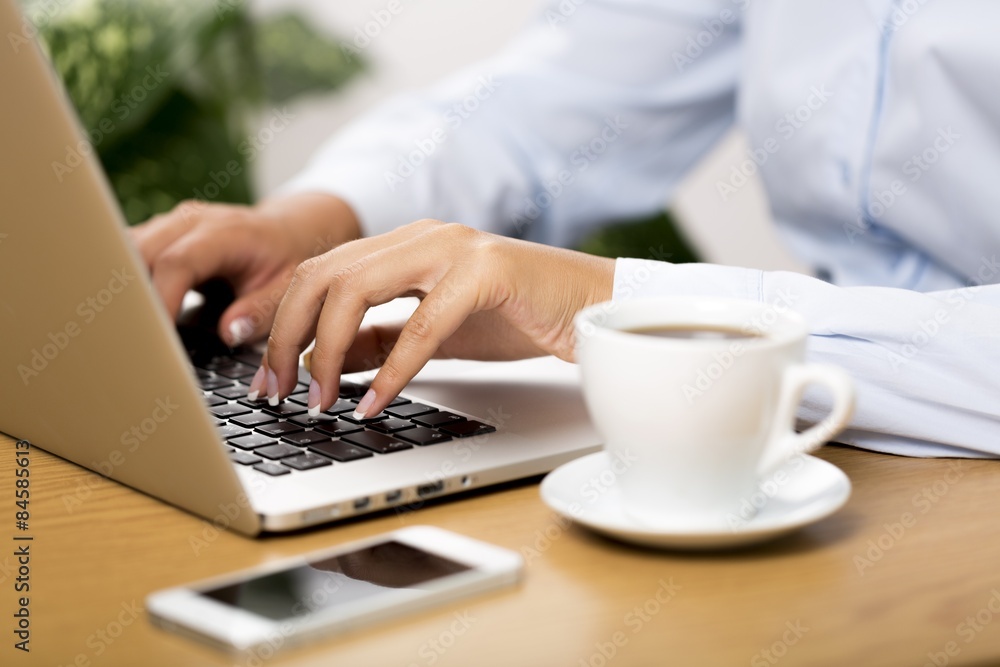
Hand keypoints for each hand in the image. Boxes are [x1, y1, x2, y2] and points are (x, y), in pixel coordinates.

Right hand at [129, 193, 360, 345]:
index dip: (161, 301)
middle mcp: (189, 222)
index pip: (178, 263)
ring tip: (119, 331)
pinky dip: (123, 283)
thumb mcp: (287, 288)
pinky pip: (126, 255)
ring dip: (120, 291)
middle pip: (138, 253)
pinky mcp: (157, 236)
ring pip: (123, 251)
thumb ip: (261, 311)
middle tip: (128, 341)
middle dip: (130, 298)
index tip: (155, 338)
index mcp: (225, 233)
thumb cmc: (286, 261)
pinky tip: (122, 314)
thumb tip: (228, 332)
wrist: (286, 231)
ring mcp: (168, 226)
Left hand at [252, 219, 614, 417]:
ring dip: (326, 350)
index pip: (318, 273)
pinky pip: (422, 322)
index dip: (282, 324)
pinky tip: (376, 402)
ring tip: (319, 400)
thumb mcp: (433, 334)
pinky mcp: (487, 270)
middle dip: (288, 337)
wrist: (593, 308)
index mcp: (402, 245)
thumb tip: (325, 364)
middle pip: (322, 275)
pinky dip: (392, 368)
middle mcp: (420, 236)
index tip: (267, 377)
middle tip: (278, 392)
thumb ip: (379, 340)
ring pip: (357, 288)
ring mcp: (452, 247)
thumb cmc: (519, 317)